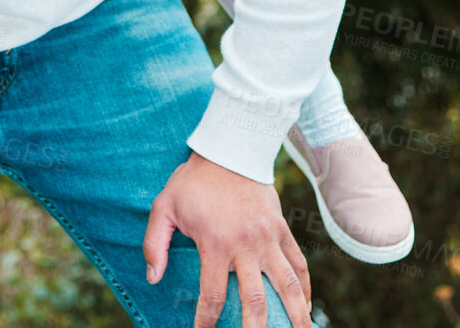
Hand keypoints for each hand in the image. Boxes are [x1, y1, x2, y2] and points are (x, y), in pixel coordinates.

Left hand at [143, 152, 311, 327]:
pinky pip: (299, 263)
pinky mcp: (281, 229)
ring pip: (288, 285)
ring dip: (296, 315)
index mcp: (215, 243)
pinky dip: (305, 287)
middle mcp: (245, 245)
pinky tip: (306, 306)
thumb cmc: (193, 181)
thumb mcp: (164, 206)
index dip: (206, 321)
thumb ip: (155, 243)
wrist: (229, 149)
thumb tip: (153, 277)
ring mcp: (268, 239)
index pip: (213, 295)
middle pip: (256, 300)